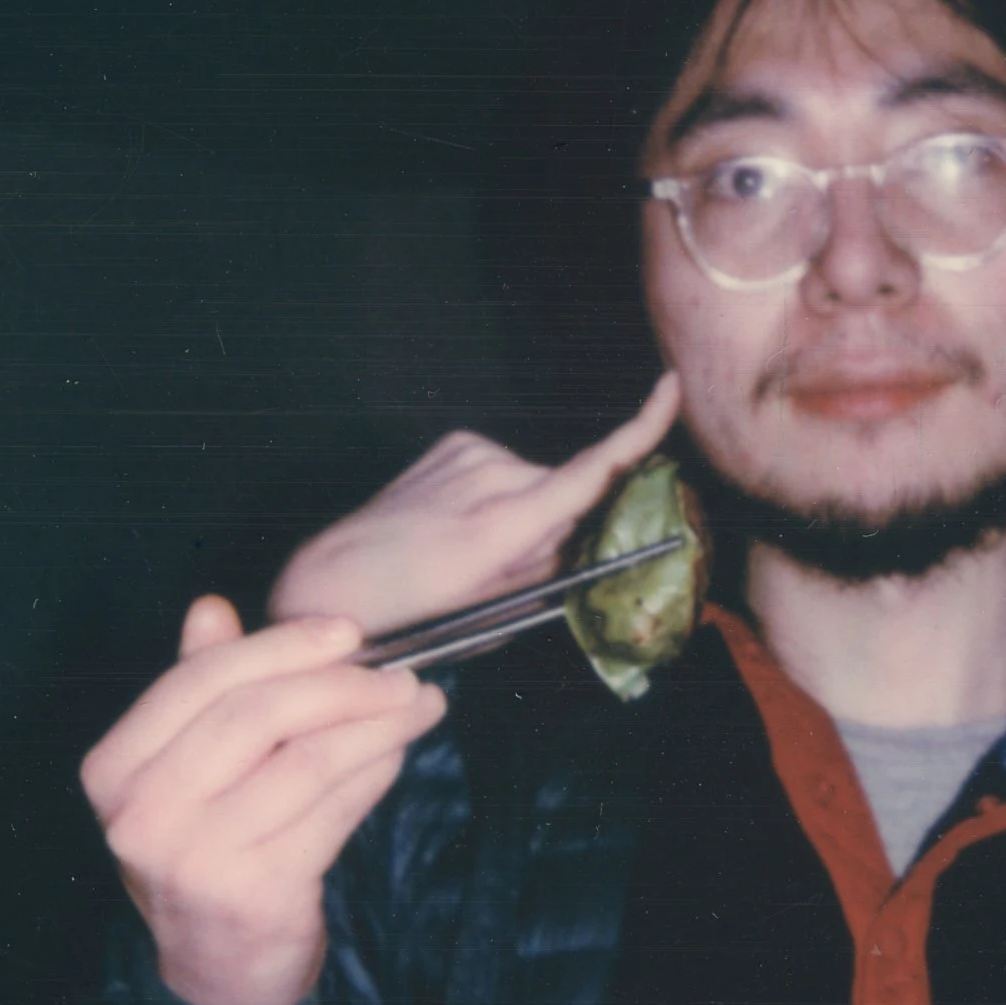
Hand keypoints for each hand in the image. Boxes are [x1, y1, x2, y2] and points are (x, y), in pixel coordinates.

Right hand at [80, 596, 446, 1004]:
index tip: (345, 632)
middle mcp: (143, 815)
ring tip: (418, 705)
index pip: (201, 681)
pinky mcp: (257, 892)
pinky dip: (374, 773)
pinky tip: (397, 754)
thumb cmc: (206, 851)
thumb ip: (197, 691)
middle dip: (341, 684)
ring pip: (307, 762)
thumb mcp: (182, 773)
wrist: (217, 969)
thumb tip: (210, 609)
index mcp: (113, 769)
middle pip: (256, 716)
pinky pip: (334, 811)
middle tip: (399, 674)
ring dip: (377, 726)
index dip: (281, 647)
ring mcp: (198, 859)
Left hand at [267, 372, 682, 633]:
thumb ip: (550, 574)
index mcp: (500, 526)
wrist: (334, 582)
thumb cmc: (416, 616)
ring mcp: (469, 453)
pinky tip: (460, 524)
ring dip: (526, 513)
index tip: (670, 388)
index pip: (590, 471)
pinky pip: (506, 471)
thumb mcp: (494, 616)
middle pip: (567, 492)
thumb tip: (589, 541)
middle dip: (563, 526)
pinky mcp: (455, 444)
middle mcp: (489, 476)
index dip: (640, 429)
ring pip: (537, 483)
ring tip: (472, 551)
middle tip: (512, 570)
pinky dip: (500, 496)